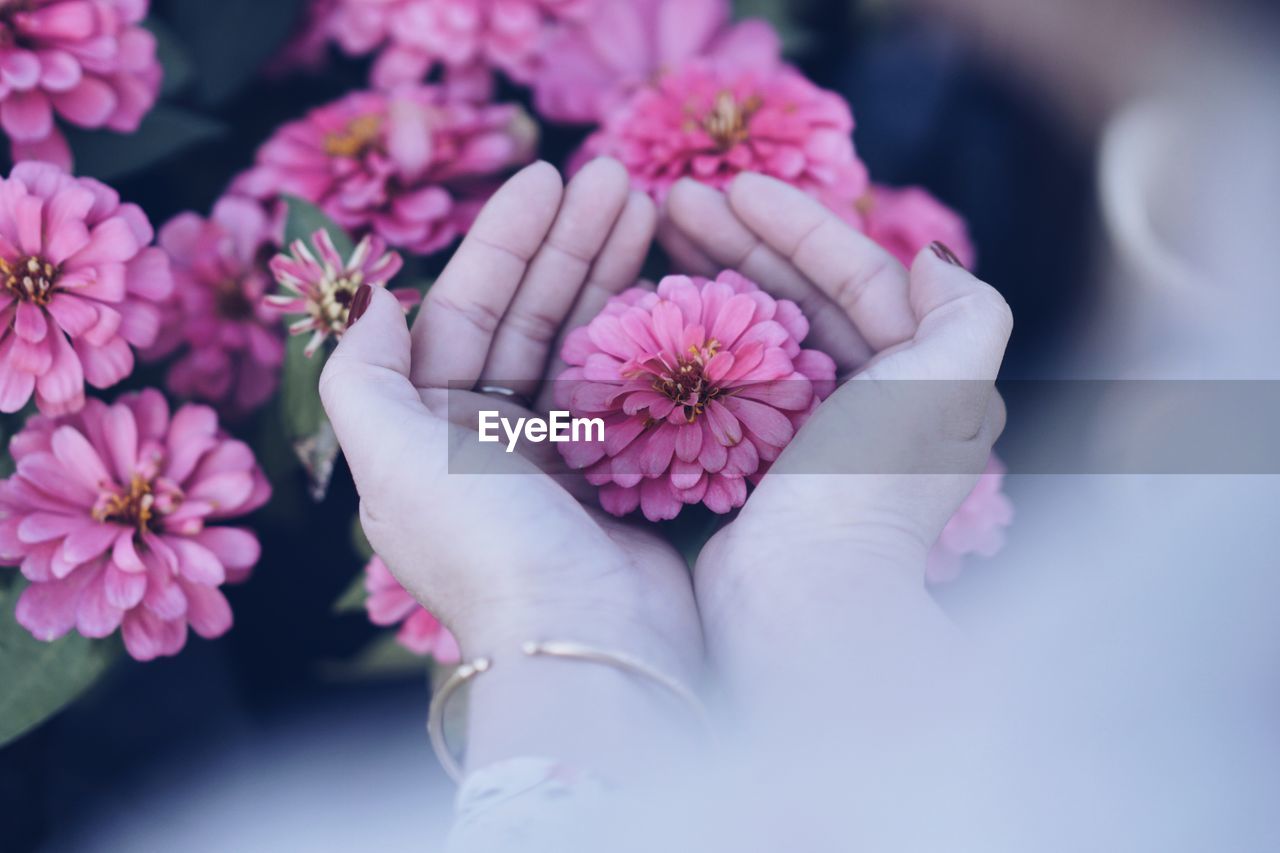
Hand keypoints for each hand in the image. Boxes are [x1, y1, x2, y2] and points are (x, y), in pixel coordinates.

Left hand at [320, 159, 703, 773]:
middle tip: (618, 177)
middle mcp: (486, 441)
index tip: (550, 175)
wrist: (584, 645)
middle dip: (567, 243)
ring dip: (609, 274)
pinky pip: (624, 388)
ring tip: (648, 207)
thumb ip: (361, 371)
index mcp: (427, 430)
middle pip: (528, 316)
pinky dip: (642, 336)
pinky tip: (668, 283)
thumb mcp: (389, 454)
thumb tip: (371, 297)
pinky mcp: (616, 480)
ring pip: (580, 344)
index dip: (503, 240)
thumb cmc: (481, 546)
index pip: (465, 310)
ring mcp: (556, 461)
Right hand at [663, 173, 1011, 715]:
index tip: (729, 188)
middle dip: (744, 241)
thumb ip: (964, 312)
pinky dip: (700, 341)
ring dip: (717, 279)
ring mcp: (813, 436)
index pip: (859, 274)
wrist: (805, 602)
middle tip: (674, 201)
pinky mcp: (762, 468)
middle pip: (805, 295)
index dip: (797, 222)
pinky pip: (730, 381)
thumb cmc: (871, 488)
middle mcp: (873, 404)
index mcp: (921, 377)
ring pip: (763, 333)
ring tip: (658, 238)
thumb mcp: (942, 389)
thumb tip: (932, 257)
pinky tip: (660, 310)